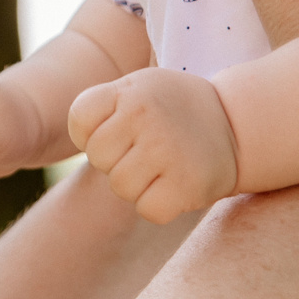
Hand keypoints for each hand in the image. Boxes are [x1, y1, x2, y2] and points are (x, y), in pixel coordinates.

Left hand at [69, 67, 239, 223]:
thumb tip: (58, 140)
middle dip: (118, 159)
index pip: (79, 121)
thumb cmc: (174, 110)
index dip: (93, 133)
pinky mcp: (187, 184)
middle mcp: (145, 116)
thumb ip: (101, 107)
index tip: (120, 130)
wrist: (239, 124)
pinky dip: (160, 204)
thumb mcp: (137, 89)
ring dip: (139, 183)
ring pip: (121, 187)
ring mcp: (167, 150)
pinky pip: (148, 209)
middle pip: (99, 158)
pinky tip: (177, 183)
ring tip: (165, 163)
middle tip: (149, 148)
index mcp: (129, 91)